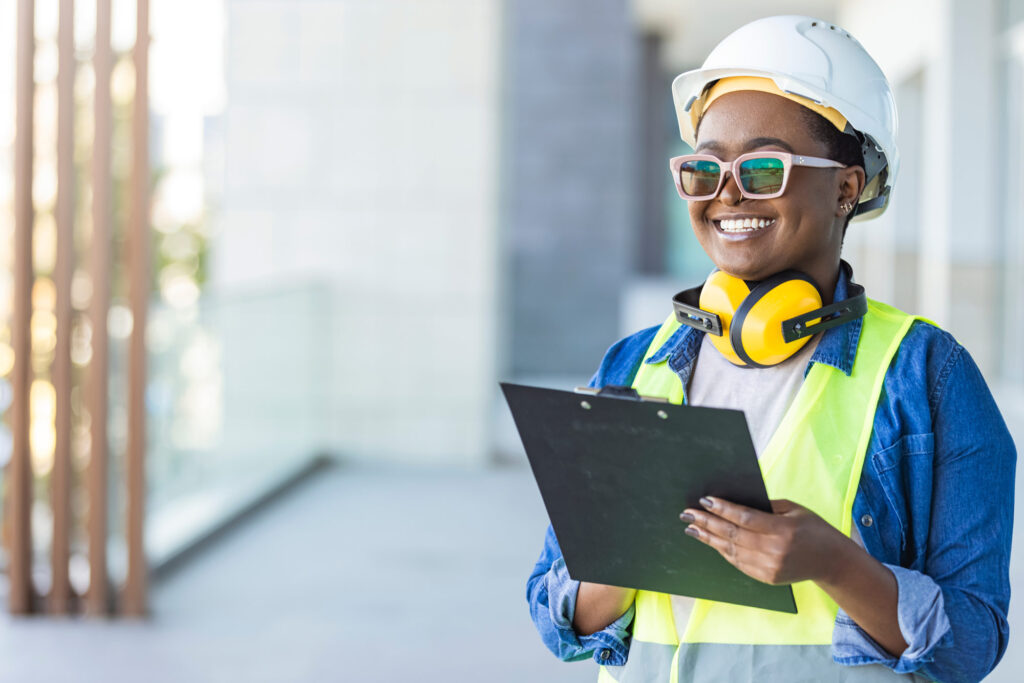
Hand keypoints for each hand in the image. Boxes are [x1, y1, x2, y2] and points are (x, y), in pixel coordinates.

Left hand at [680, 497, 848, 585]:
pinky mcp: (766, 578)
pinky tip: (710, 541)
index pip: (745, 518)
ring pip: (731, 550)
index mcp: (783, 530)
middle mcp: (775, 551)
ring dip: (709, 538)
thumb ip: (765, 506)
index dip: (722, 509)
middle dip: (707, 523)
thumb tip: (733, 500)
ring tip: (692, 528)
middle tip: (687, 514)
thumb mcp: (794, 510)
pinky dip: (722, 551)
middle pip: (733, 535)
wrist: (831, 561)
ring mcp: (769, 567)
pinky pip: (738, 562)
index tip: (704, 500)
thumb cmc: (813, 529)